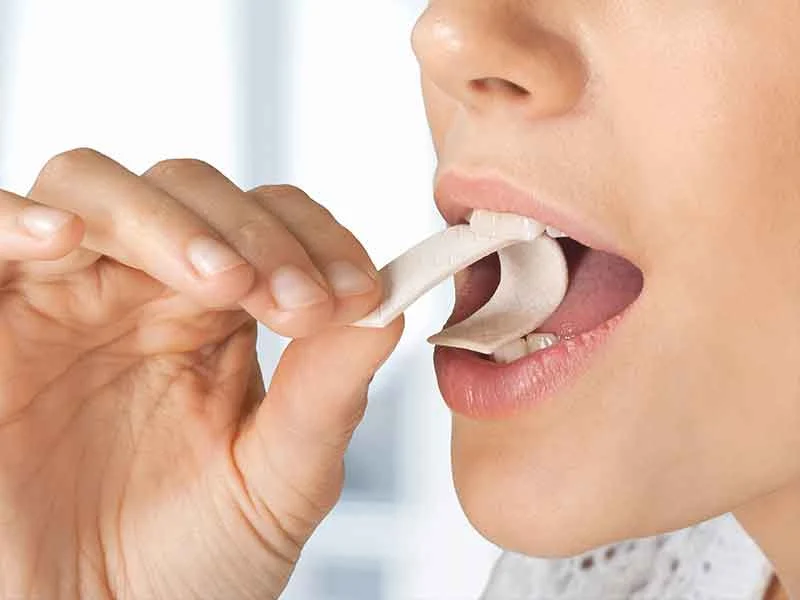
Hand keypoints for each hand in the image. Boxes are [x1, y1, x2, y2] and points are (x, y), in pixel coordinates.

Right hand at [0, 149, 402, 598]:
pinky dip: (15, 220)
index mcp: (216, 318)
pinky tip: (62, 238)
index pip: (269, 224)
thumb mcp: (278, 479)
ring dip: (164, 220)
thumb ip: (328, 393)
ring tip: (222, 282)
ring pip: (94, 190)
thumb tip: (390, 306)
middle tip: (297, 302)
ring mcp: (60, 302)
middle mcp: (139, 293)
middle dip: (251, 232)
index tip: (357, 294)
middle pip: (188, 191)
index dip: (316, 240)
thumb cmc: (190, 565)